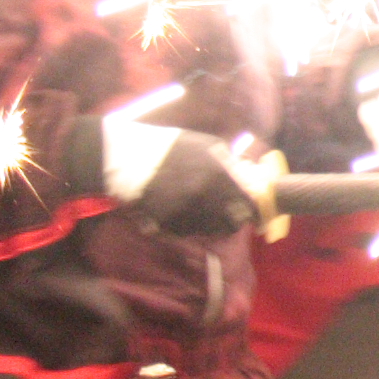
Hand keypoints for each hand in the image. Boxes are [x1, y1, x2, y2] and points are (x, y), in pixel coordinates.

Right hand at [99, 114, 279, 237]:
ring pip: (206, 230)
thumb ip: (231, 164)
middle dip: (231, 220)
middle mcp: (202, 195)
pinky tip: (176, 210)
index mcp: (218, 174)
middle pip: (230, 224)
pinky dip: (184, 226)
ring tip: (195, 207)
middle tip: (227, 214)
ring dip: (207, 223)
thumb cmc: (167, 147)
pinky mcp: (162, 224)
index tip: (256, 216)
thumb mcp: (206, 146)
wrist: (122, 156)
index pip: (249, 204)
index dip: (255, 212)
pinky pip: (183, 232)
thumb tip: (252, 180)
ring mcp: (181, 211)